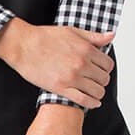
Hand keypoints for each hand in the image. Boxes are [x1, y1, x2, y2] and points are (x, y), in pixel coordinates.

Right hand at [0, 18, 114, 109]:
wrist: (23, 45)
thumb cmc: (44, 37)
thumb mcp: (72, 31)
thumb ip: (94, 36)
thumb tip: (111, 36)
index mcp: (86, 49)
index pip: (108, 64)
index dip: (106, 68)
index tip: (101, 69)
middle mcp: (81, 64)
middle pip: (104, 78)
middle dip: (102, 80)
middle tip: (96, 80)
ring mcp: (72, 78)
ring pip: (97, 91)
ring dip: (98, 92)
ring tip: (94, 90)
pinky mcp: (61, 88)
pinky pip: (84, 100)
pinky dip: (92, 103)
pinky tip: (93, 102)